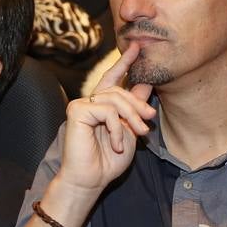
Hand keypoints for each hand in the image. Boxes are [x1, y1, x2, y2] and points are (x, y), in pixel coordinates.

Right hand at [56, 42, 155, 192]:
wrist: (92, 180)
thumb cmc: (109, 161)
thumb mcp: (130, 131)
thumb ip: (135, 107)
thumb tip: (147, 83)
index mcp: (102, 105)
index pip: (113, 77)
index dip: (124, 61)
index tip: (136, 46)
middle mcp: (90, 101)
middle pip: (120, 90)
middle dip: (138, 104)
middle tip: (149, 121)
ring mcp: (82, 104)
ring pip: (116, 98)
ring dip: (132, 118)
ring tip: (139, 134)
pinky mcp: (77, 110)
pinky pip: (107, 110)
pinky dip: (117, 127)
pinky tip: (118, 143)